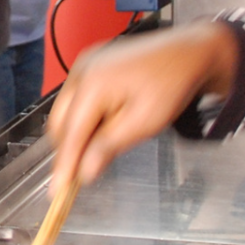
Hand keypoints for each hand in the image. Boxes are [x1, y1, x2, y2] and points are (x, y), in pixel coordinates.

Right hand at [48, 23, 239, 196]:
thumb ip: (109, 146)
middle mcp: (82, 70)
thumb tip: (85, 170)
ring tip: (105, 144)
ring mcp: (85, 64)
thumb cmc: (172, 83)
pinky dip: (84, 116)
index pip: (71, 134)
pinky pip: (76, 97)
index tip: (57, 190)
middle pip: (61, 123)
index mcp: (93, 83)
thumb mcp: (144, 123)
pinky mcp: (91, 64)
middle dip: (70, 149)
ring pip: (66, 111)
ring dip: (78, 133)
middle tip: (85, 172)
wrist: (188, 54)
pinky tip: (105, 124)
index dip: (64, 165)